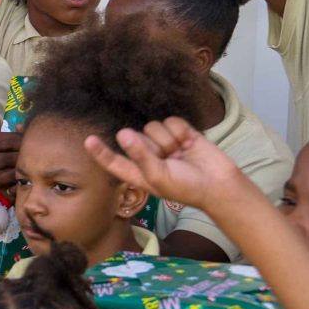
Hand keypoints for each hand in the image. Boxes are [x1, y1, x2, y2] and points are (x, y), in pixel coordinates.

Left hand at [85, 116, 249, 213]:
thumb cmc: (186, 187)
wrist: (219, 183)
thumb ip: (140, 155)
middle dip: (150, 145)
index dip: (101, 152)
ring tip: (180, 153)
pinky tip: (188, 143)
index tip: (88, 139)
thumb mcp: (158, 176)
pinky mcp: (180, 133)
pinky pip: (171, 121)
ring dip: (166, 139)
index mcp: (138, 172)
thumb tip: (123, 133)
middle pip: (135, 136)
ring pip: (153, 126)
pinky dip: (180, 131)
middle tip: (168, 159)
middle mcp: (148, 155)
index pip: (113, 160)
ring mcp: (164, 143)